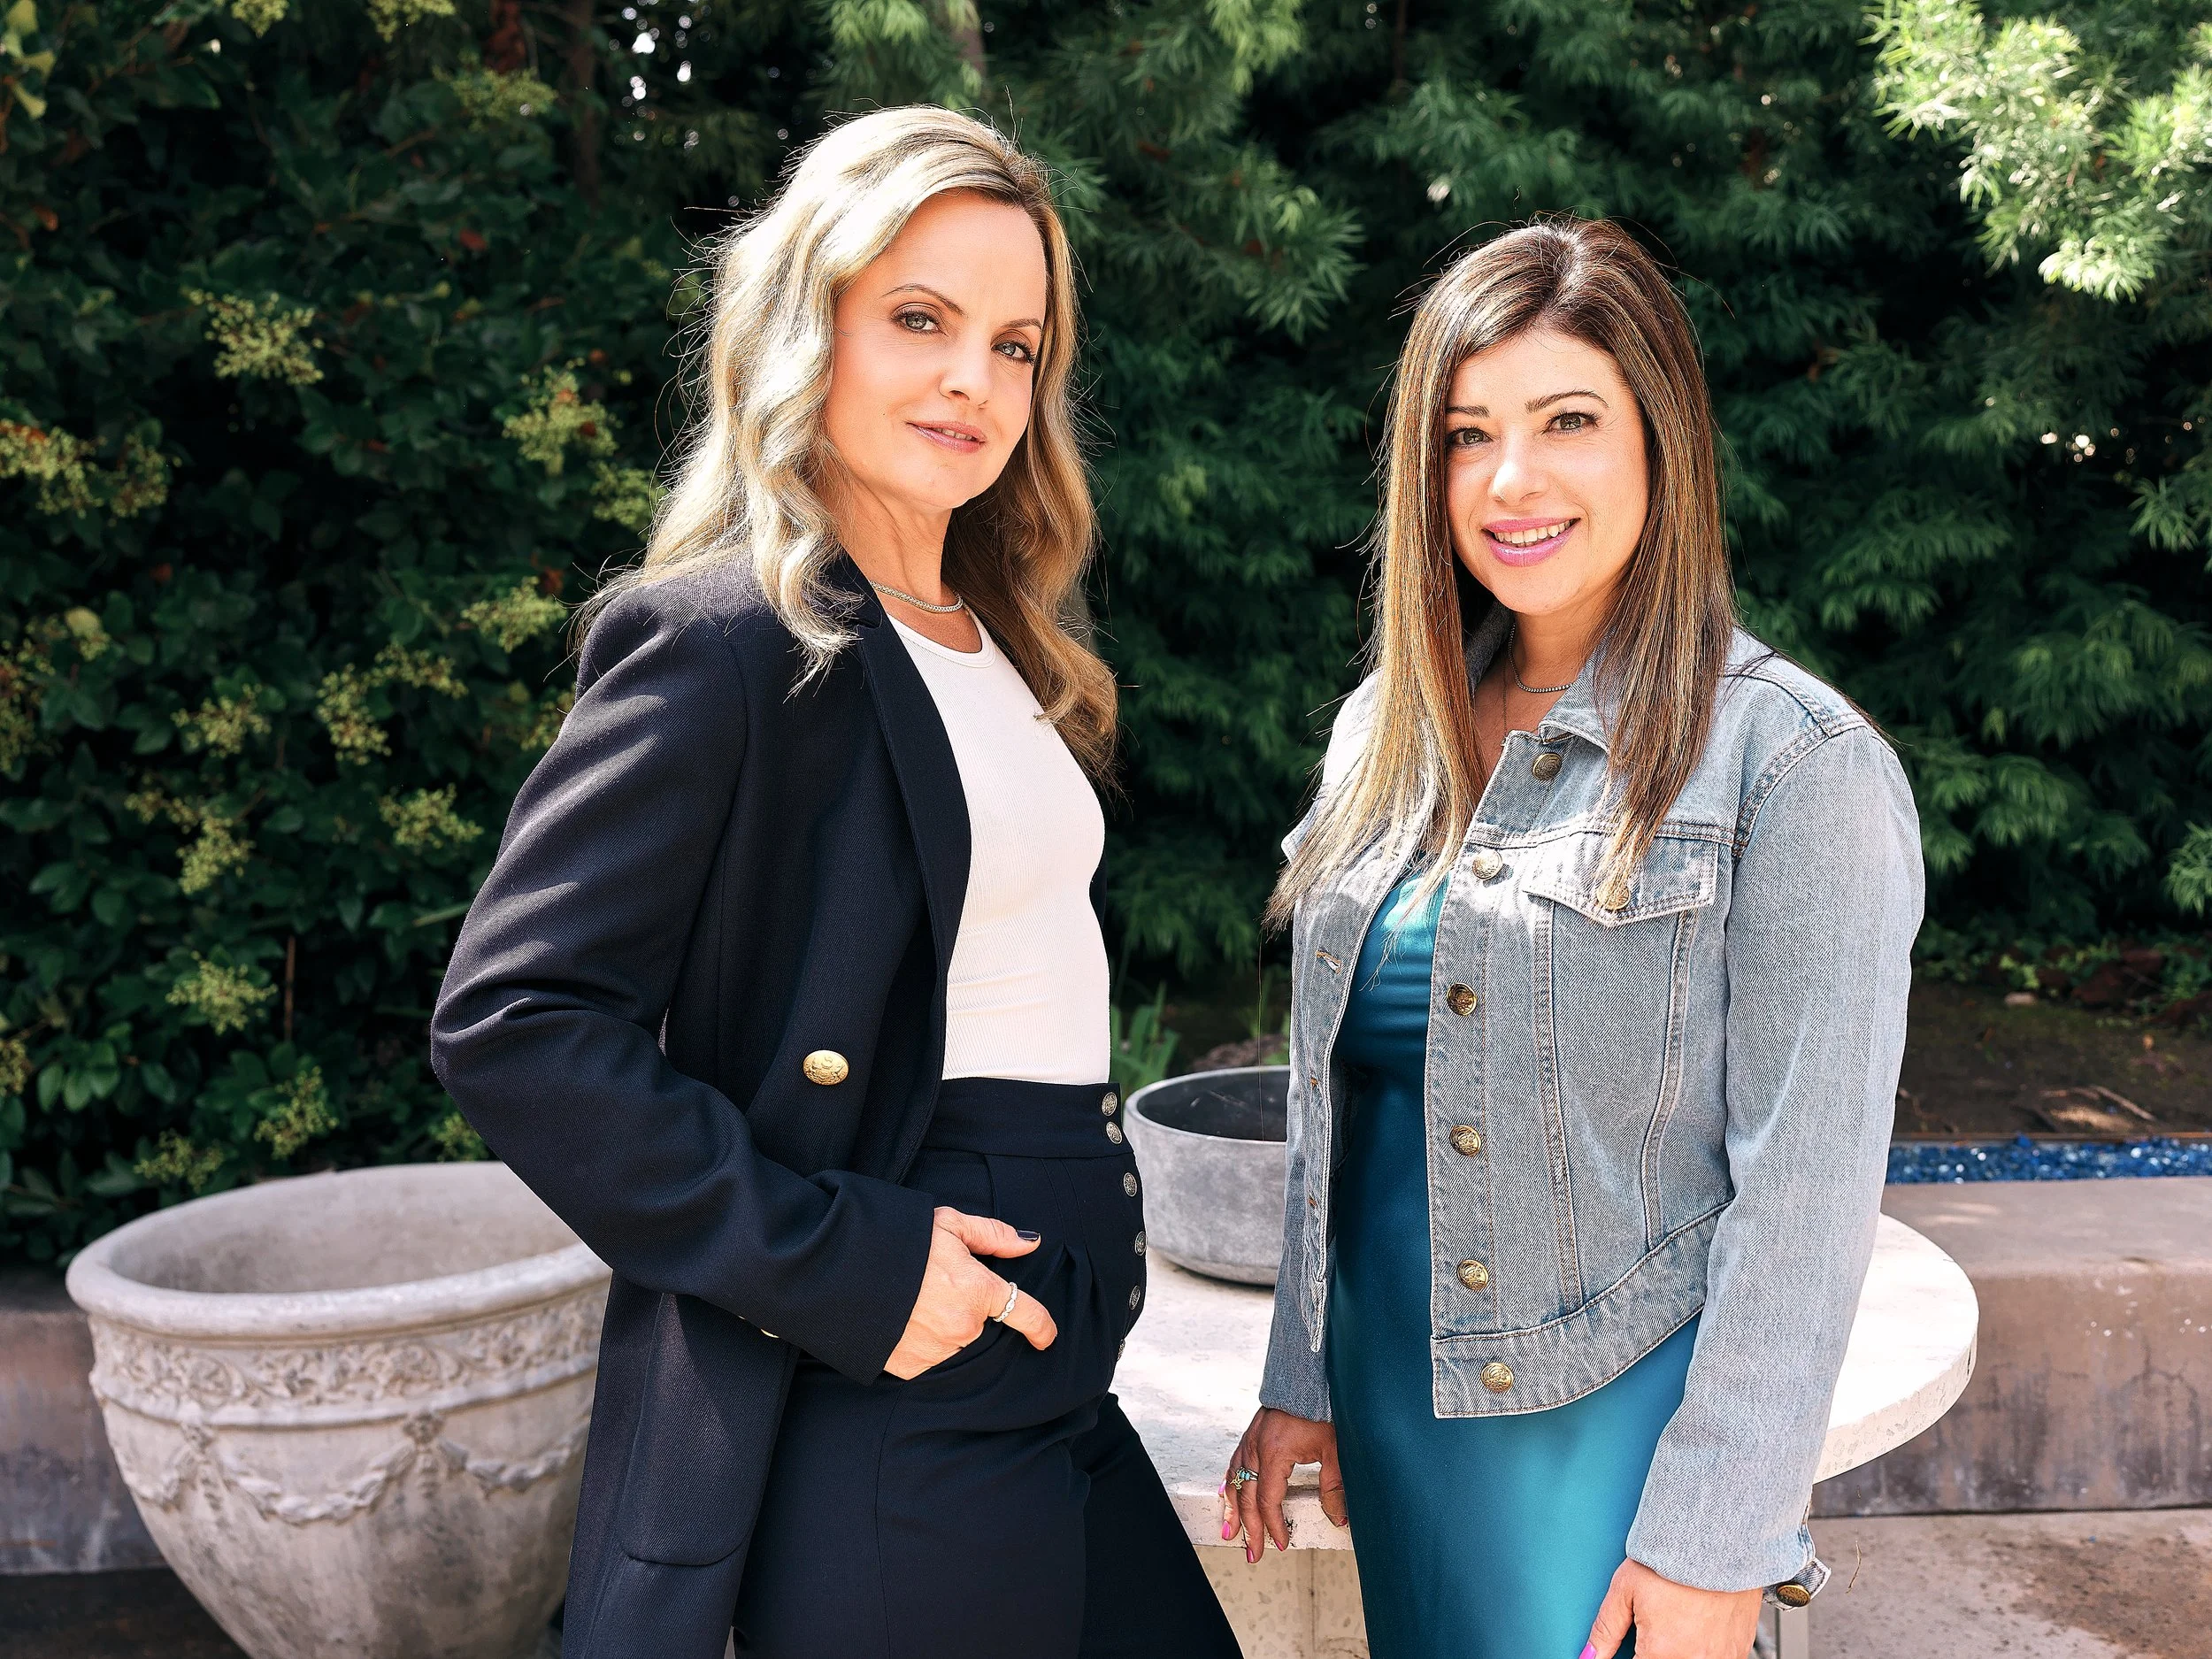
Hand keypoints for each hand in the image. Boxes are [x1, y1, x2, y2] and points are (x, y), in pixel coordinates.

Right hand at [883, 1207, 1057, 1379]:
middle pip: (979, 1323)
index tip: (1046, 1336)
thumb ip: (993, 1235)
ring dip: (943, 1326)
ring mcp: (938, 1350)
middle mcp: (964, 1326)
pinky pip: (930, 1358)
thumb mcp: (948, 1224)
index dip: (1040, 1326)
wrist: (842, 1271)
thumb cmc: (898, 1242)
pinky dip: (922, 1343)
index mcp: (978, 1290)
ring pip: (955, 1341)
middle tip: (934, 1287)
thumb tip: (1030, 1242)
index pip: (1025, 1313)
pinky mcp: (913, 1367)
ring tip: (914, 1303)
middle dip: (965, 1307)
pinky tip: (903, 1323)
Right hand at [1220, 1407, 1347, 1563]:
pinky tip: (1230, 1496)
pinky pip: (1234, 1466)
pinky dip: (1230, 1486)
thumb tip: (1339, 1518)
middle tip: (1253, 1554)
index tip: (1281, 1544)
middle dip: (1249, 1529)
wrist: (1308, 1377)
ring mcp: (1250, 1441)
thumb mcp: (1334, 1449)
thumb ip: (1335, 1485)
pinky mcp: (1250, 1435)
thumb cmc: (1322, 1409)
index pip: (1269, 1502)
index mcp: (1274, 1454)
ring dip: (1233, 1510)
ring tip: (1230, 1532)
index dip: (1274, 1526)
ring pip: (1234, 1482)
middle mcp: (1255, 1449)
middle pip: (1247, 1498)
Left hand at [1583, 1559, 1762, 1658]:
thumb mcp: (1625, 1589)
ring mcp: (1720, 1657)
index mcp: (1660, 1652)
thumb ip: (1606, 1630)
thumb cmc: (1672, 1559)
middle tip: (1661, 1621)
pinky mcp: (1739, 1649)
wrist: (1717, 1539)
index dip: (1634, 1654)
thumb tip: (1589, 1656)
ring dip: (1682, 1649)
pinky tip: (1701, 1624)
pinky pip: (1718, 1658)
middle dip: (1656, 1649)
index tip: (1639, 1642)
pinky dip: (1706, 1647)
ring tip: (1681, 1619)